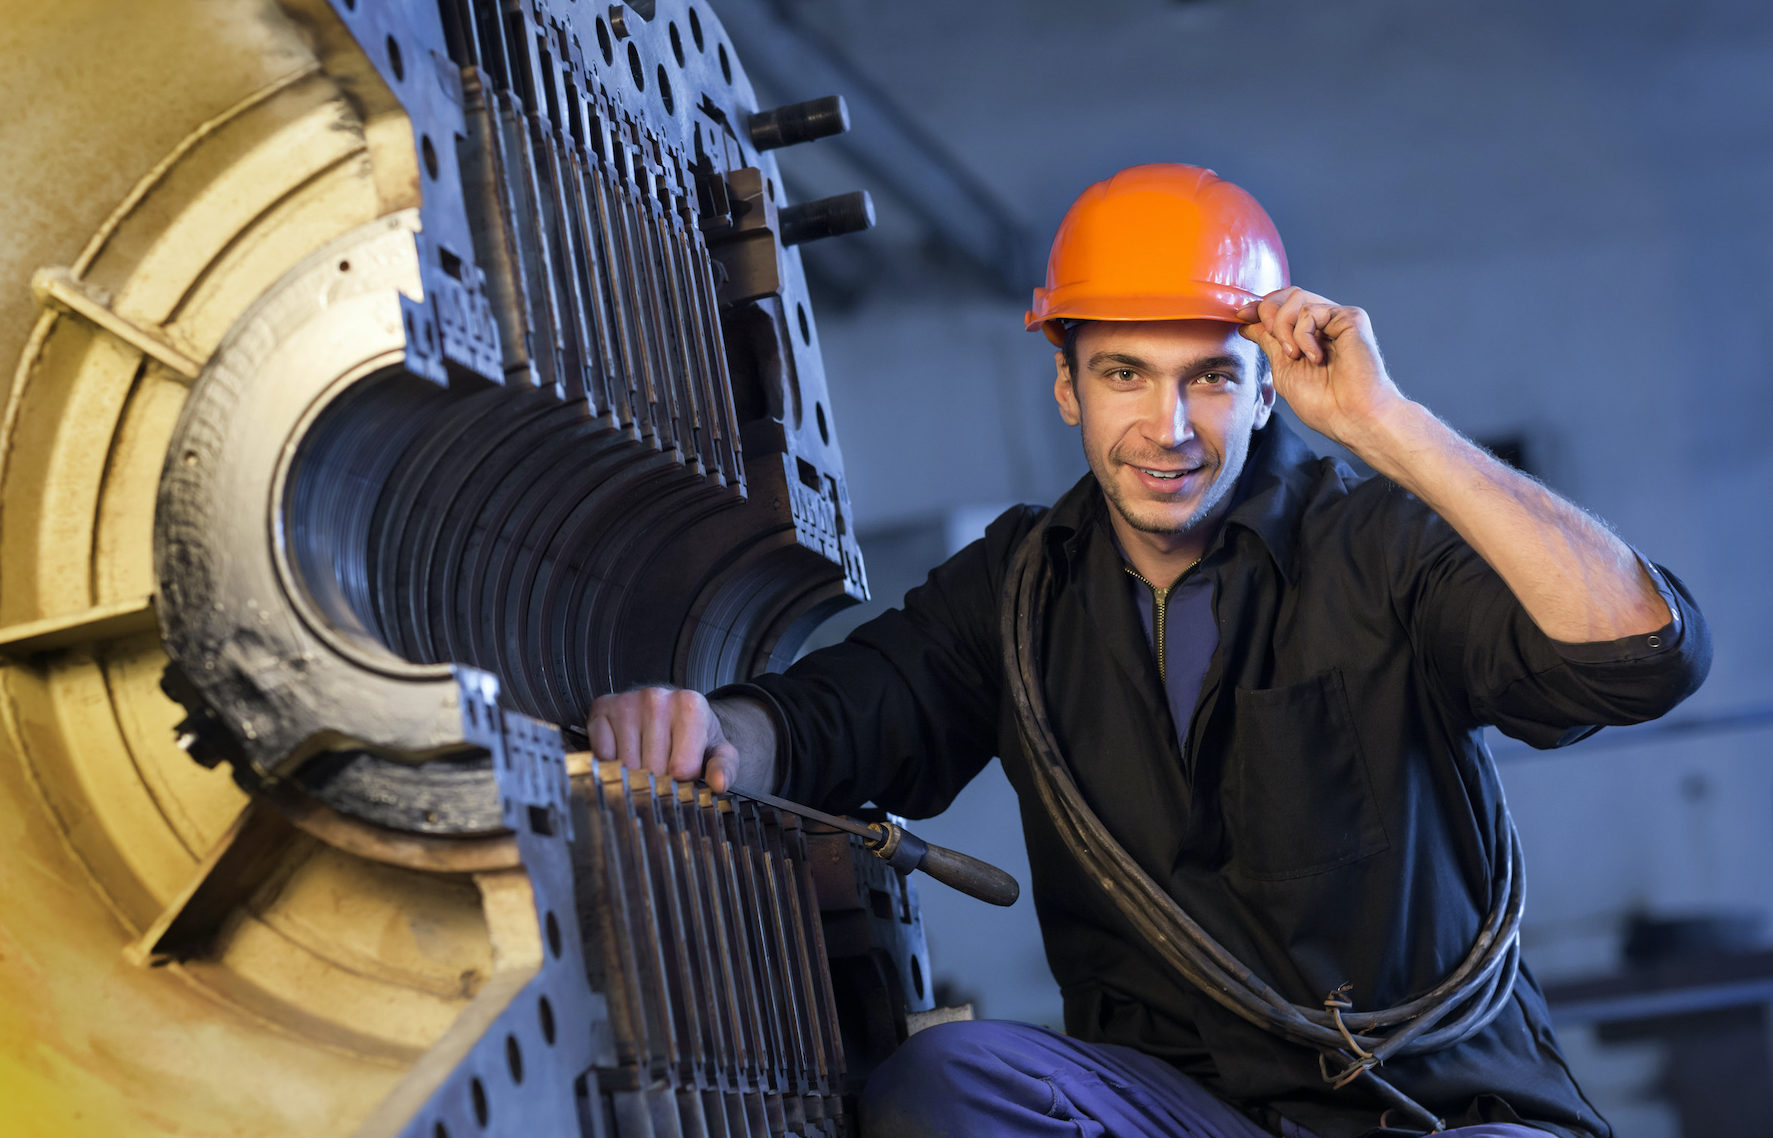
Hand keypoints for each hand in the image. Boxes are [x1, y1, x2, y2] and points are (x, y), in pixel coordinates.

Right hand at [585, 686, 739, 791]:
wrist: (673, 713)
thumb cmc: (696, 737)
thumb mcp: (719, 752)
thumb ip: (724, 768)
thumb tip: (719, 784)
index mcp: (690, 705)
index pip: (681, 768)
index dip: (682, 780)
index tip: (684, 771)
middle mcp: (657, 697)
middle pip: (652, 768)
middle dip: (658, 779)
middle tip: (664, 767)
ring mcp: (627, 701)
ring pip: (625, 764)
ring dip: (634, 772)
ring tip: (646, 758)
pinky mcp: (602, 707)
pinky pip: (601, 752)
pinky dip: (610, 761)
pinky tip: (624, 751)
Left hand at [1236, 287, 1406, 449]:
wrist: (1349, 416)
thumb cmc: (1323, 402)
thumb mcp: (1283, 368)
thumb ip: (1269, 342)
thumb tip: (1248, 323)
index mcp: (1310, 335)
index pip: (1282, 306)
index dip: (1259, 306)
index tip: (1241, 316)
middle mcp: (1325, 323)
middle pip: (1288, 294)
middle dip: (1268, 311)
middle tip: (1268, 335)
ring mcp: (1337, 319)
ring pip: (1296, 298)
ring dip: (1284, 327)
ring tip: (1294, 355)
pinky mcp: (1351, 318)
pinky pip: (1311, 311)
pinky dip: (1303, 335)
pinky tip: (1314, 357)